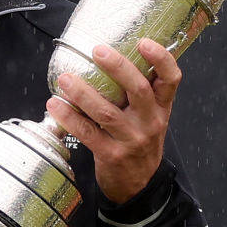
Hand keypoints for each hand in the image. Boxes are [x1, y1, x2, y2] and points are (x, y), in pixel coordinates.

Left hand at [45, 38, 180, 203]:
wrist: (139, 185)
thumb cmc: (140, 141)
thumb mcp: (150, 116)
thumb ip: (139, 91)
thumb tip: (110, 54)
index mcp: (161, 107)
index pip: (171, 79)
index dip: (161, 59)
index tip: (144, 42)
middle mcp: (150, 121)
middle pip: (139, 90)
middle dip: (117, 67)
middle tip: (97, 50)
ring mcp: (132, 139)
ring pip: (107, 112)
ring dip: (83, 93)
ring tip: (65, 78)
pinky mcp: (111, 155)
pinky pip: (87, 133)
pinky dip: (69, 117)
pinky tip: (55, 105)